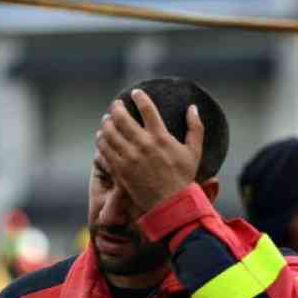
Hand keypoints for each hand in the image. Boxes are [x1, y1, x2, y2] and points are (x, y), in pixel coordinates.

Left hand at [96, 89, 203, 211]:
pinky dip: (101, 141)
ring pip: (110, 132)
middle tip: (116, 105)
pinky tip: (102, 137)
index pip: (147, 109)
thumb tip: (193, 107)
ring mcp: (130, 157)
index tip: (135, 93)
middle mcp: (143, 145)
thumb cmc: (183, 178)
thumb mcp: (194, 152)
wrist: (170, 204)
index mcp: (161, 137)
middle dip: (116, 108)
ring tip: (107, 120)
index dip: (139, 97)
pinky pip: (105, 150)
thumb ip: (195, 128)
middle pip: (123, 118)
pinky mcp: (120, 170)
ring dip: (106, 123)